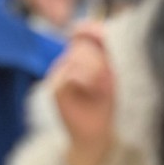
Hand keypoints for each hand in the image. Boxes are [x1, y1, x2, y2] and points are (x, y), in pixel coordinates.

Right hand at [52, 25, 115, 164]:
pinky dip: (84, 79)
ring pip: (76, 58)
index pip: (83, 35)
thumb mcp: (108, 76)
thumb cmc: (103, 106)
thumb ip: (103, 54)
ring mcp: (59, 74)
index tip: (98, 33)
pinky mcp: (55, 88)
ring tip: (99, 88)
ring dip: (94, 71)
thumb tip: (98, 30)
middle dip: (98, 61)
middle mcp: (67, 64)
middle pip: (83, 47)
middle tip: (104, 82)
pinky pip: (70, 74)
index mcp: (81, 59)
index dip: (89, 30)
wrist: (95, 135)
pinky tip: (90, 89)